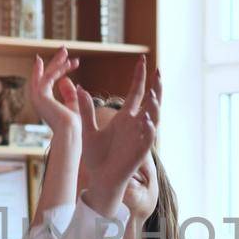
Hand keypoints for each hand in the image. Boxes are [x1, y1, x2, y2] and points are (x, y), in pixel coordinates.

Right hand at [30, 48, 81, 142]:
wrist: (69, 133)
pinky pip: (48, 77)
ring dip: (57, 62)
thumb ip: (69, 93)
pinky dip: (58, 69)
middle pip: (44, 75)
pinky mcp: (40, 95)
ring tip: (66, 51)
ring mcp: (37, 98)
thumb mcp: (73, 105)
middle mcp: (38, 100)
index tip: (66, 61)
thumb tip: (67, 80)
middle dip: (55, 61)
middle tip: (64, 49)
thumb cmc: (72, 125)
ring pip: (46, 74)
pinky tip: (68, 63)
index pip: (47, 82)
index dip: (56, 69)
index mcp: (44, 103)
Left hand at [76, 56, 160, 204]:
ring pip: (153, 117)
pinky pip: (147, 138)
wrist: (99, 178)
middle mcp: (135, 125)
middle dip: (155, 87)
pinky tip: (146, 119)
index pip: (136, 92)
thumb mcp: (87, 130)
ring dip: (155, 105)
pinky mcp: (140, 151)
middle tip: (158, 70)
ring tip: (154, 92)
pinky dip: (148, 129)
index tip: (142, 60)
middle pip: (150, 101)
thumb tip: (80, 88)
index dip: (140, 76)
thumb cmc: (96, 157)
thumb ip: (85, 110)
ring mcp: (139, 137)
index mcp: (125, 117)